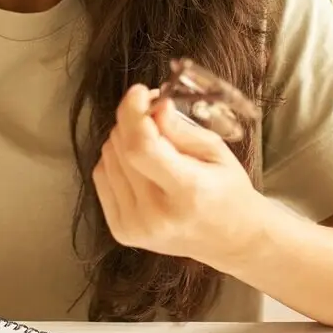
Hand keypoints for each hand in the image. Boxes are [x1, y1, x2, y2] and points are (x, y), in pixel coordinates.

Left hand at [93, 84, 263, 262]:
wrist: (230, 240)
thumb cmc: (227, 190)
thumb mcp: (216, 152)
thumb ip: (180, 129)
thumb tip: (153, 105)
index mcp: (188, 193)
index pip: (142, 148)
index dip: (133, 113)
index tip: (139, 92)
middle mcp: (157, 215)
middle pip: (122, 149)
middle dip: (134, 121)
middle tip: (155, 115)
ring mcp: (135, 226)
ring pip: (108, 158)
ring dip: (125, 140)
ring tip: (154, 144)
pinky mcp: (121, 231)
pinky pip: (102, 175)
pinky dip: (117, 161)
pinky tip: (141, 165)